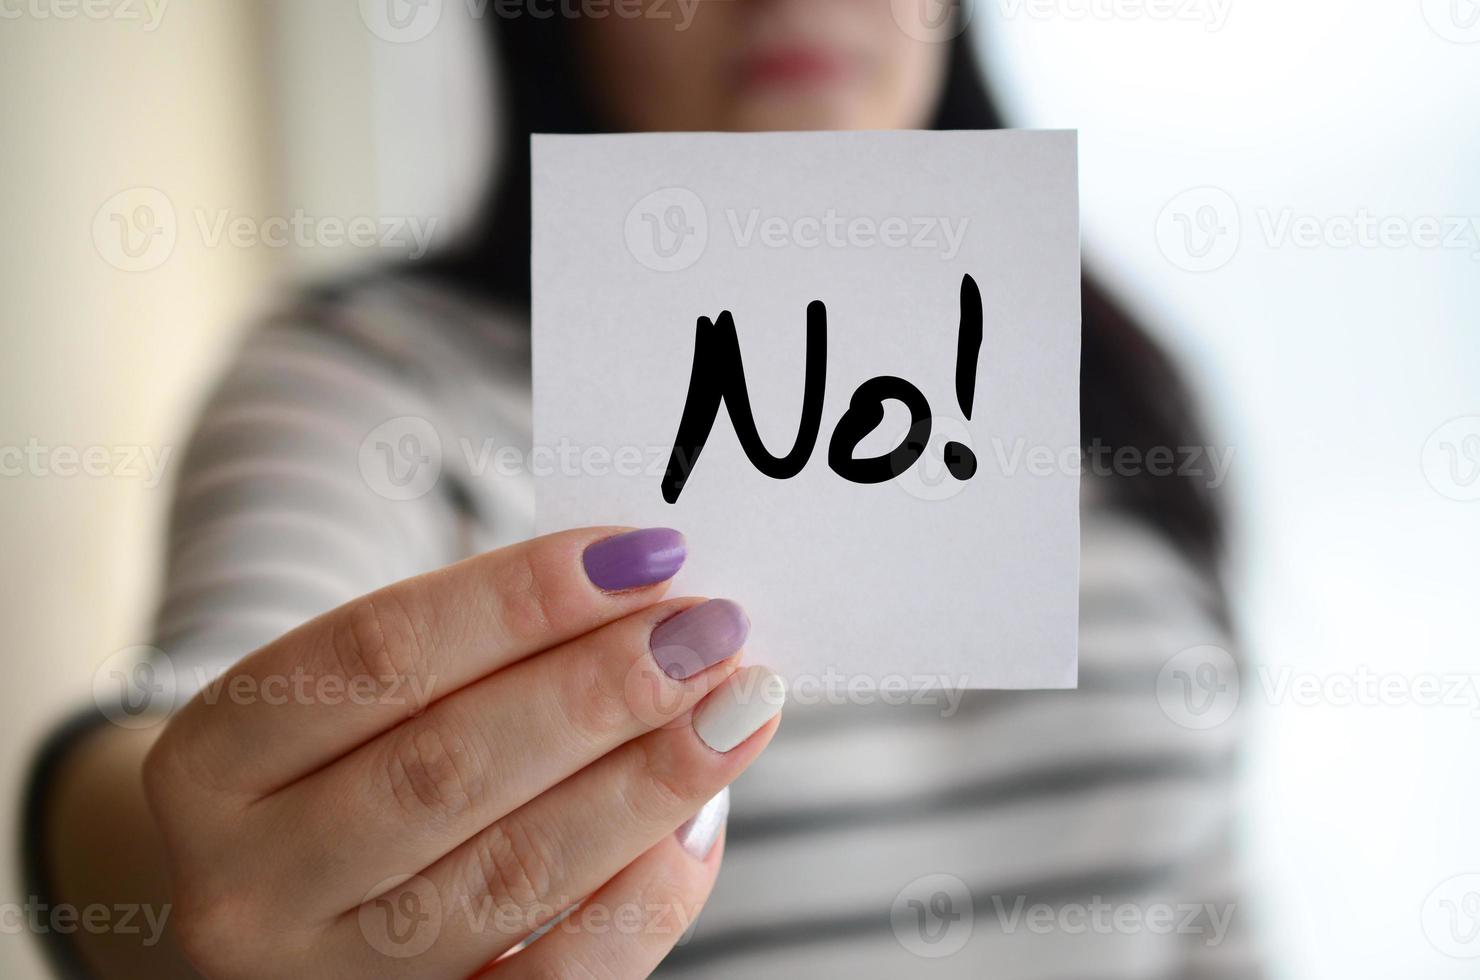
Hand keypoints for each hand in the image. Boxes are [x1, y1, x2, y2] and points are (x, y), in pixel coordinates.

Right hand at [142, 527, 783, 978]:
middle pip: (446, 769)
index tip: (644, 553)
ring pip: (511, 875)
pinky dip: (645, 894)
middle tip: (708, 628)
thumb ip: (473, 651)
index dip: (521, 598)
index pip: (378, 655)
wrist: (270, 907)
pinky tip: (702, 816)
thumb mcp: (352, 698)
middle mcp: (250, 886)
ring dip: (646, 778)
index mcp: (211, 762)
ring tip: (736, 702)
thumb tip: (647, 602)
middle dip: (600, 689)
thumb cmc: (336, 768)